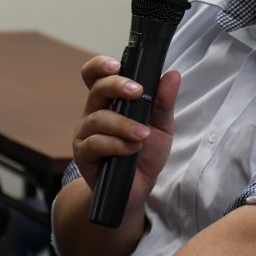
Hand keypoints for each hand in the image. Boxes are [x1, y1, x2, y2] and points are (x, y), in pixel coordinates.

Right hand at [72, 55, 179, 215]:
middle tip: (138, 92)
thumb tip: (172, 75)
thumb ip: (164, 102)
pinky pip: (95, 144)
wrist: (137, 189)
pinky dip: (115, 144)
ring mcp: (86, 133)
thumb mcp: (161, 126)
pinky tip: (131, 149)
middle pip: (97, 89)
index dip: (100, 65)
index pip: (96, 75)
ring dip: (123, 124)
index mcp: (110, 101)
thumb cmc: (145, 153)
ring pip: (98, 118)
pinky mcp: (83, 155)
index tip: (117, 65)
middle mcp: (94, 113)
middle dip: (117, 86)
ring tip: (142, 134)